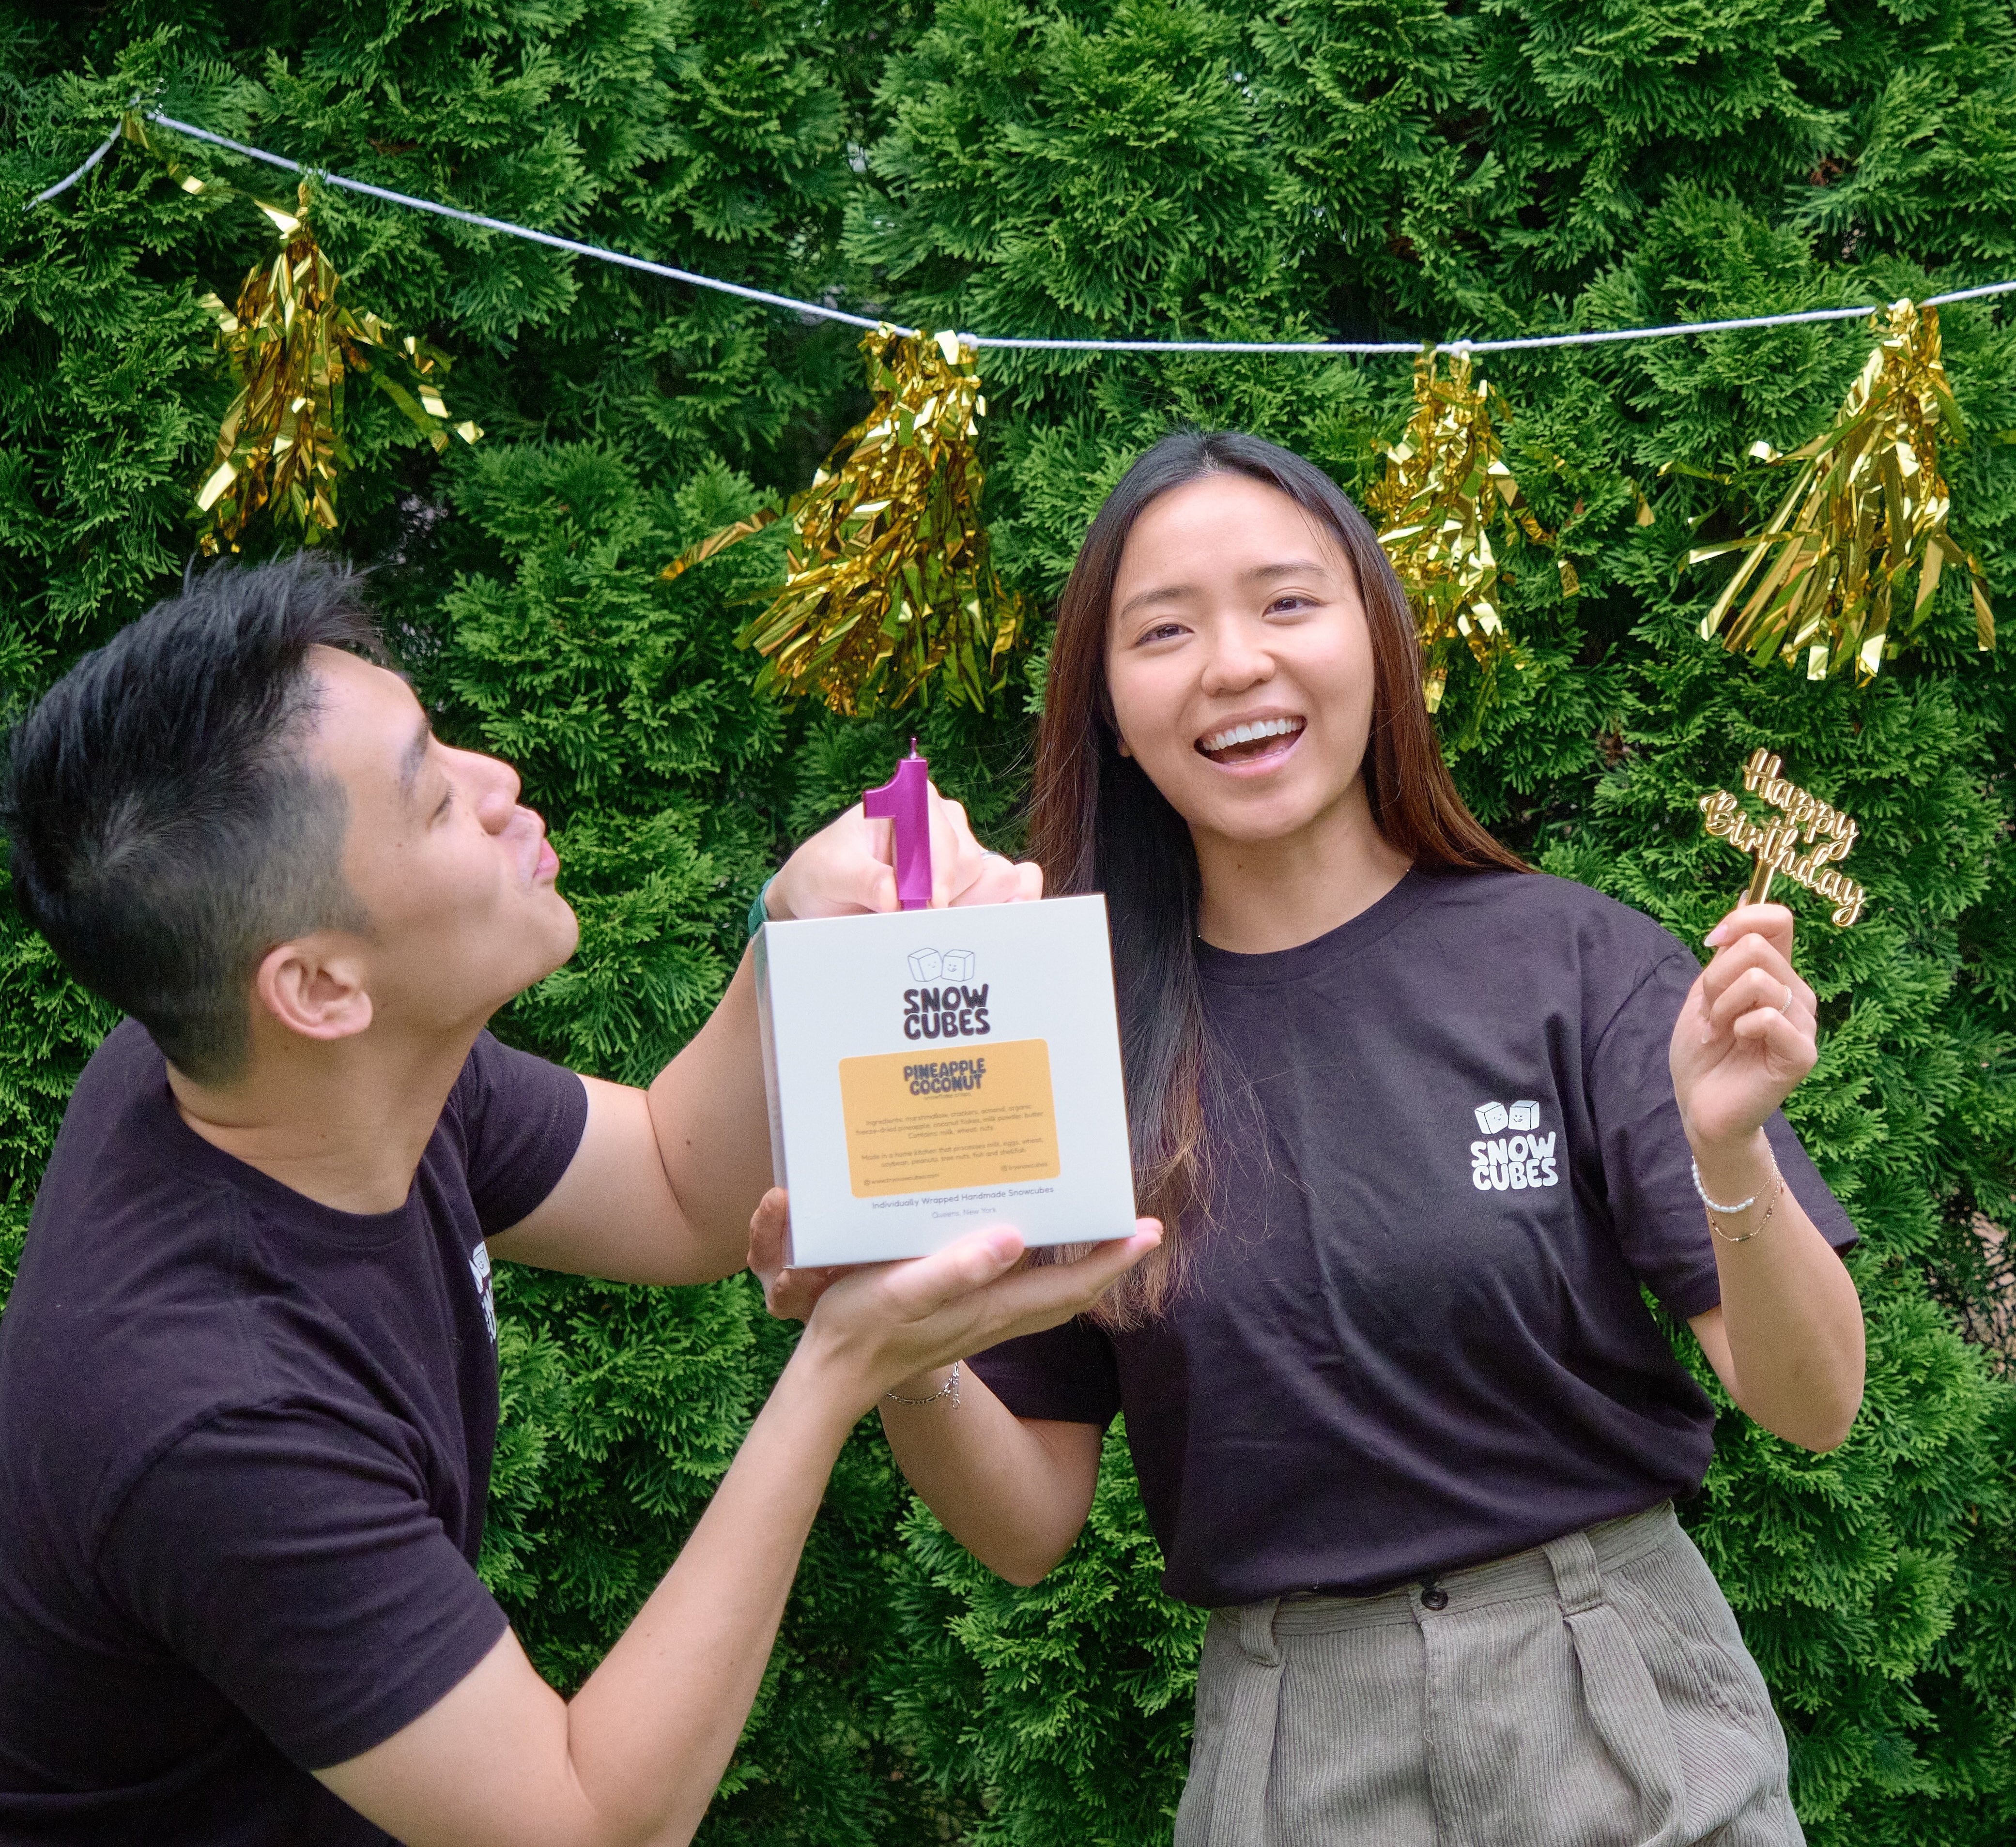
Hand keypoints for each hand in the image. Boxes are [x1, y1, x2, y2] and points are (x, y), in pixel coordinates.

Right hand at [748, 1189, 1159, 1414]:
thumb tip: (1014, 1241)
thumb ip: (956, 1269)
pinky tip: (1029, 1246)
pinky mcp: (961, 1318)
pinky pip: (1023, 1293)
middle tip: (1141, 1229)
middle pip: (1072, 1294)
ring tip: (1099, 1235)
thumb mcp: (901, 1291)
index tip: (1148, 1230)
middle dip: (1110, 1263)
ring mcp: (980, 1321)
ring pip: (1050, 1296)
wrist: (833, 1377)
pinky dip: (1044, 1271)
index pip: (1072, 1287)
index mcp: (991, 1307)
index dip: (1113, 1261)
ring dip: (1082, 1268)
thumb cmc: (860, 1328)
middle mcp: (996, 1317)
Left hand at [765, 786, 1041, 918]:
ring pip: (990, 885)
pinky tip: (963, 930)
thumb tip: (893, 894)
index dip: (937, 874)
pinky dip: (985, 917)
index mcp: (914, 802)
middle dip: (944, 900)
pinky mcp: (972, 886)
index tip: (925, 905)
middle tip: (910, 922)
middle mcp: (945, 823)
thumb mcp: (828, 874)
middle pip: (970, 864)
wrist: (825, 901)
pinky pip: (1003, 898)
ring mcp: (962, 854)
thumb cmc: (824, 873)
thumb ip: (861, 879)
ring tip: (922, 925)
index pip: (943, 835)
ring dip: (961, 912)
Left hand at [1669, 903, 1816, 1156]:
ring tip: (1721, 1032)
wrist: (1700, 1103)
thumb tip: (1744, 898)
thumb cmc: (1703, 1051)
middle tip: (1712, 1013)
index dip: (1742, 919)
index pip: (1778, 919)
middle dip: (1716, 978)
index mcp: (1776, 974)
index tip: (1711, 943)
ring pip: (1759, 980)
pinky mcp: (1802, 1053)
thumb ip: (1726, 953)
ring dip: (1723, 1006)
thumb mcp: (1705, 993)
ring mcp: (1804, 1024)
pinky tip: (1738, 1043)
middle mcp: (1797, 993)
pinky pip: (1769, 1016)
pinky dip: (1740, 1026)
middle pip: (1756, 947)